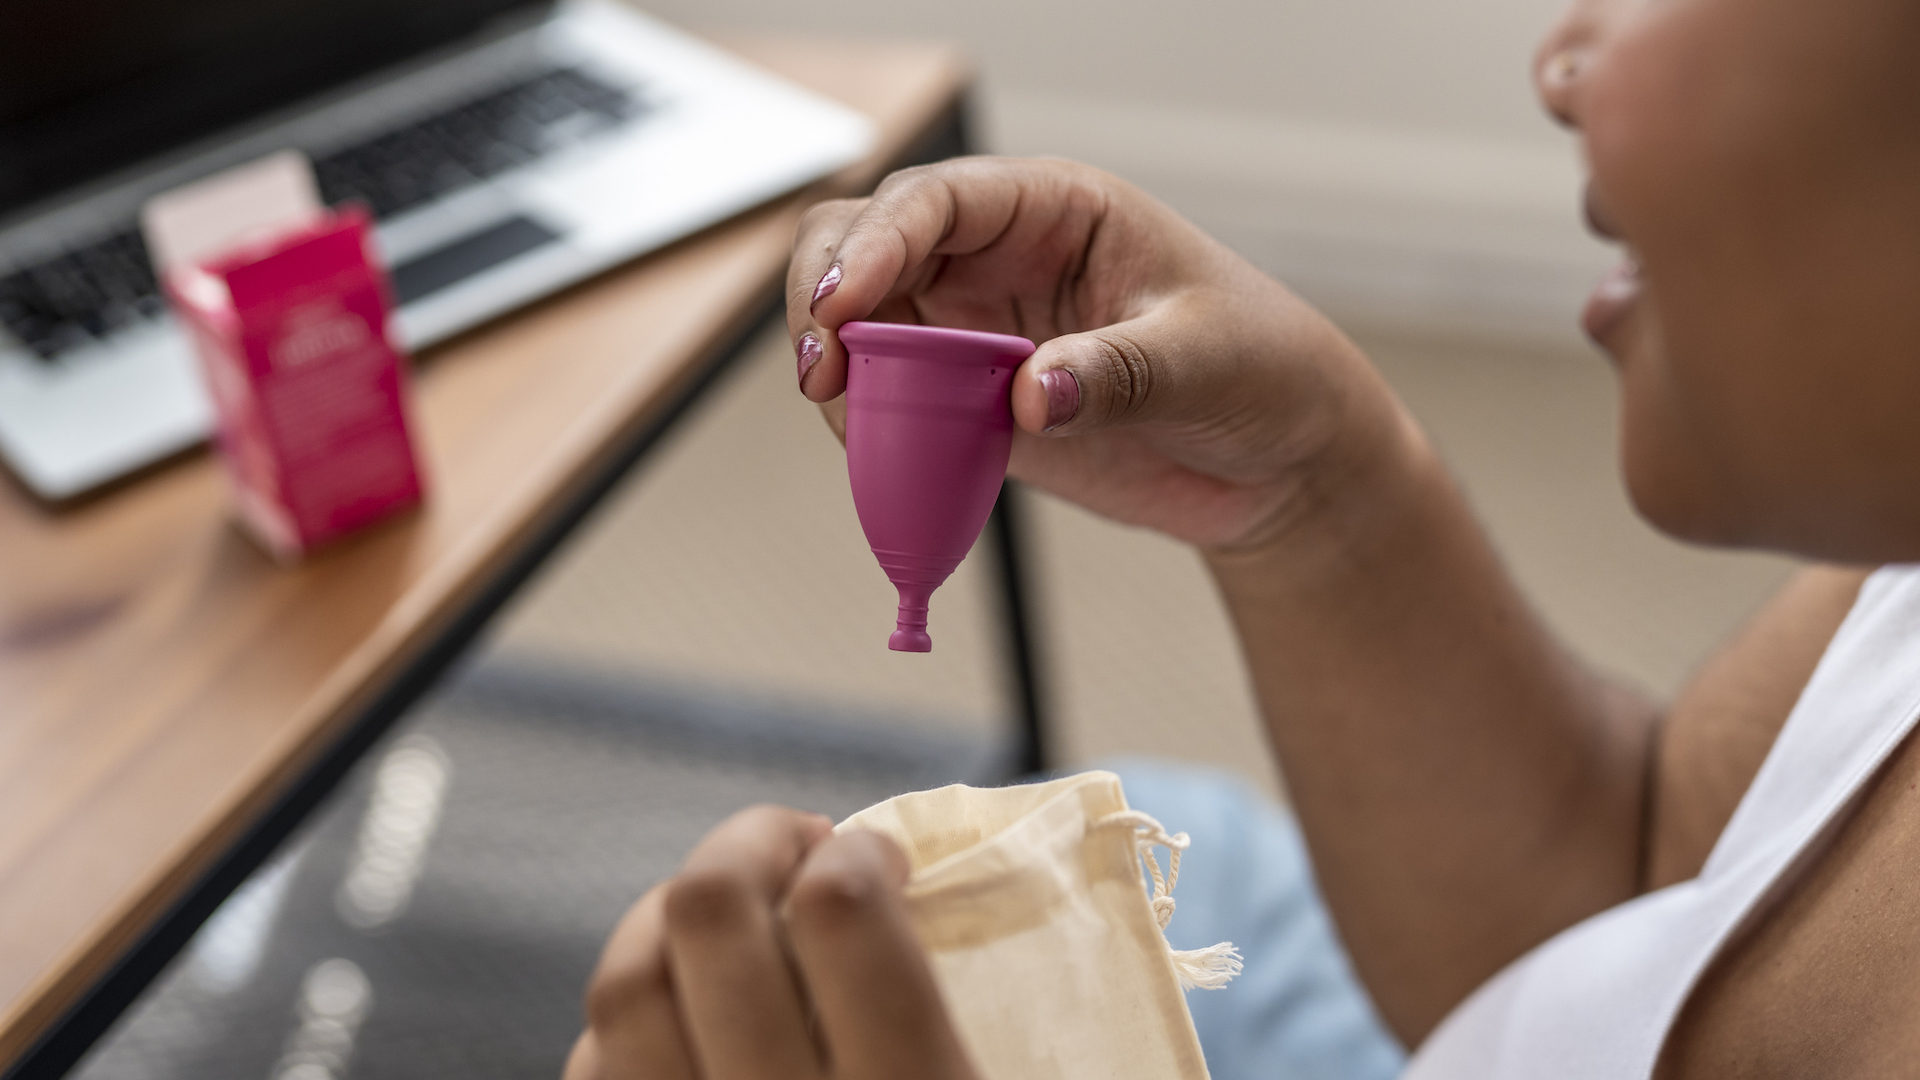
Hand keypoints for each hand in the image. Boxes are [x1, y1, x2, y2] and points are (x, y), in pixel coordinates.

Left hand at [563, 806, 978, 1079]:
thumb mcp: (993, 1075)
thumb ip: (953, 998)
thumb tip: (894, 873)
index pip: (840, 911)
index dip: (858, 852)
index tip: (879, 859)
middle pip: (706, 912)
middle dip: (753, 843)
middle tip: (800, 849)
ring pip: (624, 984)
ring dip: (674, 919)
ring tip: (733, 919)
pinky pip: (591, 1068)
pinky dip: (637, 1016)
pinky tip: (691, 1016)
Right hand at [788, 157, 1412, 551]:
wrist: (1280, 459)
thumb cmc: (1264, 368)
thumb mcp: (1206, 359)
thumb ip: (1120, 372)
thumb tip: (1033, 394)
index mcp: (1055, 210)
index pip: (939, 200)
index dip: (878, 243)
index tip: (845, 305)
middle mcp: (999, 259)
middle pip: (867, 242)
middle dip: (825, 293)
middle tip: (825, 372)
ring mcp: (976, 330)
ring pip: (862, 323)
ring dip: (838, 366)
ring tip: (848, 421)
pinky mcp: (972, 402)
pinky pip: (892, 403)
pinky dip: (868, 427)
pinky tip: (881, 457)